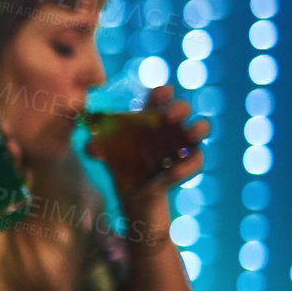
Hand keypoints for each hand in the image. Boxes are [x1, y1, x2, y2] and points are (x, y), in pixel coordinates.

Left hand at [85, 85, 208, 215]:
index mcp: (150, 119)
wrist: (133, 197)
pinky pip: (195, 161)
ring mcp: (181, 145)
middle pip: (182, 109)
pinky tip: (172, 173)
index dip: (162, 93)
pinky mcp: (187, 165)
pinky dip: (186, 166)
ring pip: (200, 130)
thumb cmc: (122, 166)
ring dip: (196, 129)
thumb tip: (91, 146)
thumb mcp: (108, 156)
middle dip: (179, 108)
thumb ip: (99, 148)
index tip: (159, 93)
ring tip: (189, 134)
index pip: (159, 99)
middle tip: (168, 116)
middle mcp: (169, 128)